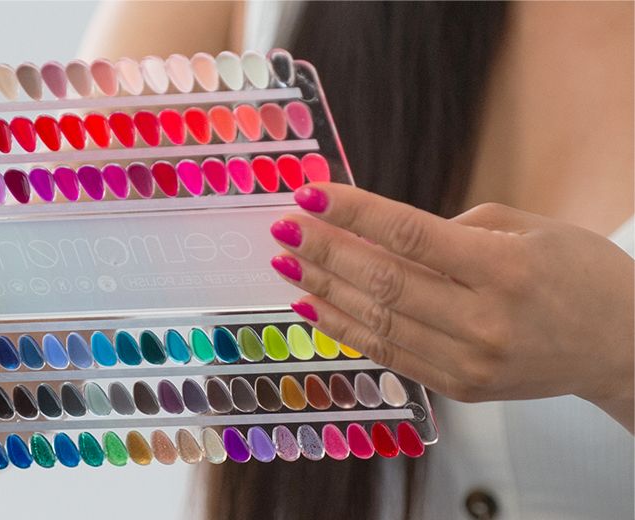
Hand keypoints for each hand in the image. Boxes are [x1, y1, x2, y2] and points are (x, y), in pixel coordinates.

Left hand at [270, 184, 633, 430]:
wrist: (621, 346)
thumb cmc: (578, 274)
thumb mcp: (529, 229)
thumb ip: (453, 230)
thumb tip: (378, 235)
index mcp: (506, 269)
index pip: (410, 236)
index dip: (353, 213)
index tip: (309, 193)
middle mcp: (485, 320)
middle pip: (383, 280)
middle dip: (325, 250)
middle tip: (284, 228)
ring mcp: (471, 362)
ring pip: (378, 321)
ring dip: (324, 289)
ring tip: (287, 262)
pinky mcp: (460, 387)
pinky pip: (389, 354)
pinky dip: (345, 328)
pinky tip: (314, 304)